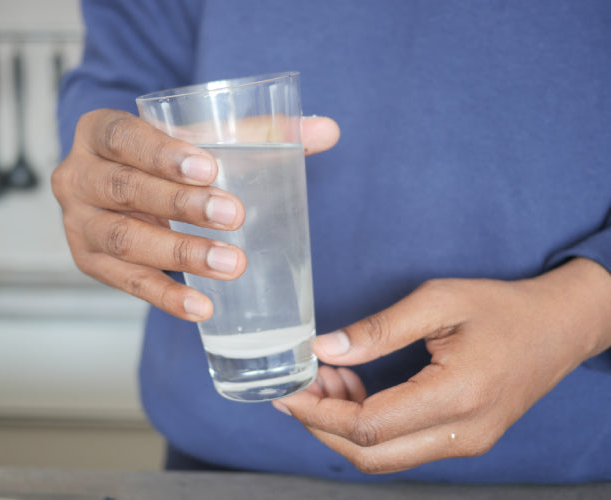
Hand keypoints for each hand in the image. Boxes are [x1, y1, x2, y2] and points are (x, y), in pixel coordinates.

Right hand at [52, 109, 339, 320]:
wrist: (122, 187)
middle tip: (233, 215)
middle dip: (179, 204)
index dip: (160, 152)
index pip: (122, 136)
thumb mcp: (198, 138)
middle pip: (123, 188)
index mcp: (98, 131)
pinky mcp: (92, 263)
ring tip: (231, 263)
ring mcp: (79, 224)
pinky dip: (167, 296)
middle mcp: (78, 176)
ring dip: (180, 253)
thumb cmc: (163, 160)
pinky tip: (203, 306)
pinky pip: (128, 284)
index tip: (208, 167)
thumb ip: (258, 133)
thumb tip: (326, 131)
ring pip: (125, 239)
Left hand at [274, 257, 610, 473]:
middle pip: (371, 455)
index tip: (287, 391)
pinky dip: (369, 428)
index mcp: (458, 396)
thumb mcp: (440, 301)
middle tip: (299, 388)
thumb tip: (326, 348)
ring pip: (385, 458)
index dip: (318, 412)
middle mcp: (463, 434)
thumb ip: (381, 328)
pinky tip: (356, 391)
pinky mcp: (463, 440)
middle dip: (322, 426)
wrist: (559, 328)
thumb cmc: (502, 308)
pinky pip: (403, 448)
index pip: (369, 426)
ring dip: (344, 428)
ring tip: (327, 381)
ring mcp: (466, 443)